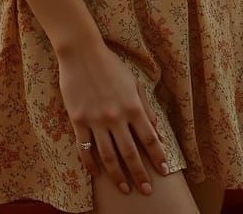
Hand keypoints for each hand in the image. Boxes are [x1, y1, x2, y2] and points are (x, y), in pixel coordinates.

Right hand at [57, 39, 169, 195]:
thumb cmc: (110, 64)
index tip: (164, 171)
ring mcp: (96, 120)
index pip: (149, 138)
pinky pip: (85, 148)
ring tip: (125, 188)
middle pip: (130, 153)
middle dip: (140, 174)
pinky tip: (96, 174)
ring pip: (108, 156)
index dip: (157, 157)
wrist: (81, 52)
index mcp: (132, 106)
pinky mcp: (78, 120)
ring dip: (118, 175)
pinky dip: (90, 163)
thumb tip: (157, 132)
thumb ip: (146, 107)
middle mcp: (116, 116)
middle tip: (146, 191)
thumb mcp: (134, 82)